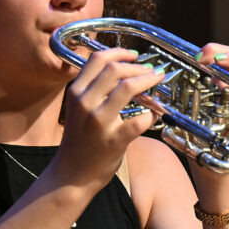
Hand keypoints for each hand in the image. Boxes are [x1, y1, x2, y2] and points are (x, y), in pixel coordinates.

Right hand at [53, 48, 163, 191]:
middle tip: (151, 70)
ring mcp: (99, 121)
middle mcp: (85, 103)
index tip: (134, 54)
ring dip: (147, 81)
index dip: (120, 52)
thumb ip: (94, 90)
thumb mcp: (78, 110)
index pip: (98, 60)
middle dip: (138, 66)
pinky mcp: (114, 139)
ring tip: (157, 81)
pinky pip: (140, 119)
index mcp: (76, 92)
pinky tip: (155, 114)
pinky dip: (151, 114)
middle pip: (115, 69)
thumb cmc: (78, 142)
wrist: (71, 176)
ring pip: (127, 88)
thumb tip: (123, 72)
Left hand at [188, 44, 228, 202]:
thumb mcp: (183, 115)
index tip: (201, 54)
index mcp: (218, 86)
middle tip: (212, 60)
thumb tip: (157, 77)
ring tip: (228, 76)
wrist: (207, 170)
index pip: (223, 59)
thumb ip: (178, 98)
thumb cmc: (195, 141)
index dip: (216, 51)